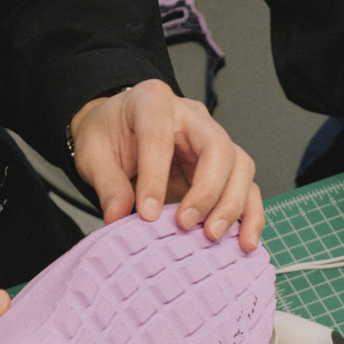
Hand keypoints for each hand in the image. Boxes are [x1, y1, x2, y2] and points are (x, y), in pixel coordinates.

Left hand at [69, 79, 263, 251]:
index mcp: (154, 101)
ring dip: (232, 205)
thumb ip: (107, 183)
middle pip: (218, 148)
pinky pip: (248, 188)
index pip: (161, 137)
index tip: (147, 215)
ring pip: (241, 166)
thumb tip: (118, 217)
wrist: (120, 130)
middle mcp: (193, 117)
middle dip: (207, 191)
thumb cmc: (110, 134)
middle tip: (185, 224)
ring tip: (212, 236)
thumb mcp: (93, 152)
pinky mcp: (225, 167)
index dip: (155, 178)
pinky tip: (243, 242)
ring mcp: (214, 140)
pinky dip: (250, 216)